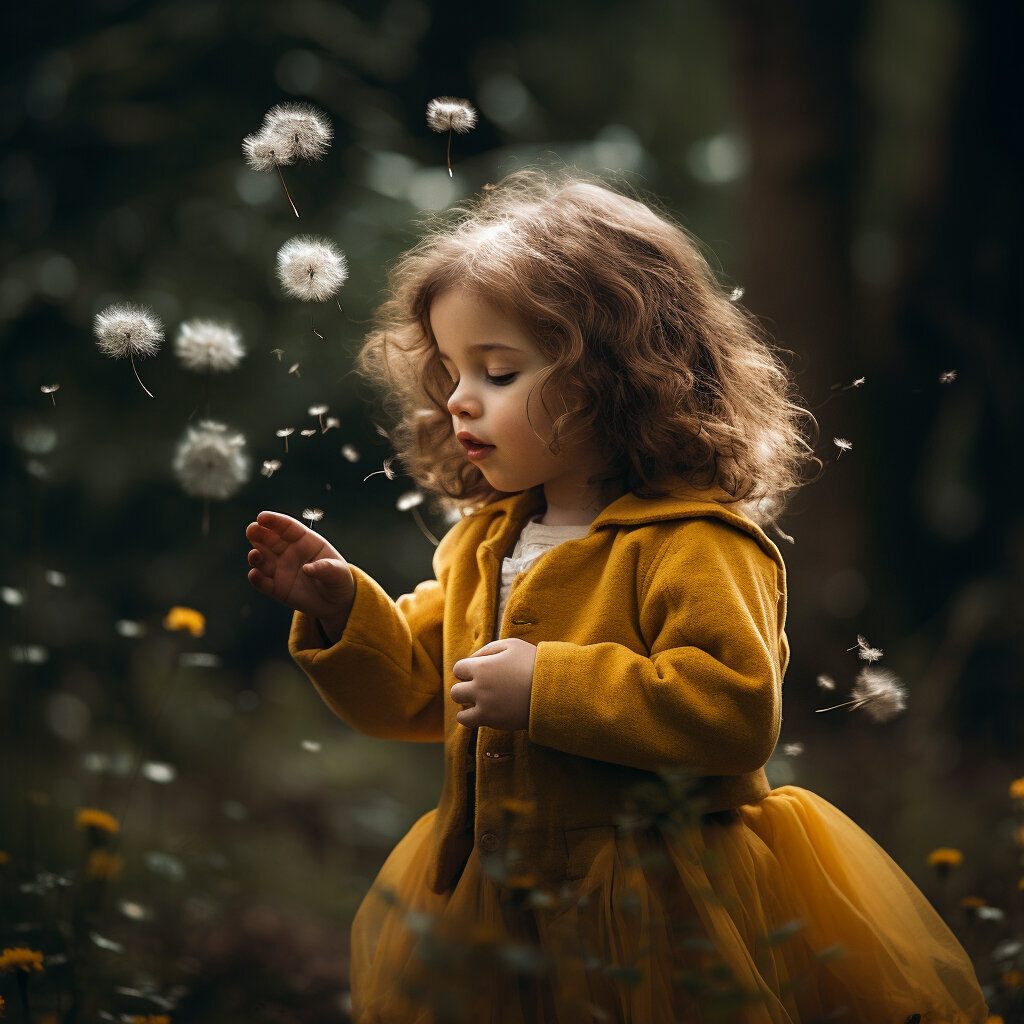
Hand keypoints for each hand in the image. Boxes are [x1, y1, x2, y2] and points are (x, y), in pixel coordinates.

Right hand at [245, 511, 354, 640]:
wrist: (335, 602)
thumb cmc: (338, 580)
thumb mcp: (339, 573)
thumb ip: (326, 568)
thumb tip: (308, 569)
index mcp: (306, 541)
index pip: (287, 527)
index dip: (274, 521)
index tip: (262, 517)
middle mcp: (289, 552)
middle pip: (270, 539)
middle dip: (259, 533)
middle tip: (251, 530)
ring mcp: (281, 569)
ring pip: (262, 559)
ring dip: (255, 555)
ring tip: (255, 556)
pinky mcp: (276, 588)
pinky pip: (262, 582)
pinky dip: (256, 578)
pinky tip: (255, 575)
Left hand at [450, 638, 536, 730]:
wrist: (552, 688)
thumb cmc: (532, 663)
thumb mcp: (512, 645)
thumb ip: (488, 649)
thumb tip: (472, 658)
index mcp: (482, 666)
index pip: (458, 669)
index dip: (467, 670)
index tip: (479, 673)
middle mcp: (479, 687)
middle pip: (455, 691)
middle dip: (465, 689)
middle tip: (479, 688)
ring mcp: (484, 705)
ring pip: (459, 709)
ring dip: (466, 706)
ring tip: (479, 702)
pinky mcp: (491, 720)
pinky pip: (467, 722)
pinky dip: (471, 718)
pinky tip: (484, 712)